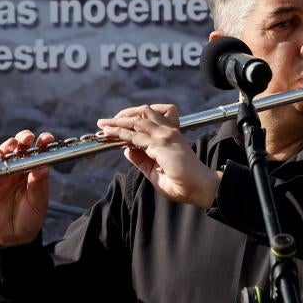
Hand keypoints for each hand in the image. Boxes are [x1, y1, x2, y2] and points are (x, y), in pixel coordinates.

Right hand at [0, 130, 53, 246]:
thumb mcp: (38, 202)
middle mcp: (22, 170)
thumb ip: (39, 184)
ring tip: (13, 144)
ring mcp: (7, 174)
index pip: (40, 152)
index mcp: (36, 172)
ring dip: (9, 145)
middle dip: (24, 138)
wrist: (13, 237)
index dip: (43, 142)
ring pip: (7, 153)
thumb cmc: (30, 218)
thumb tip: (44, 165)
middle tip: (28, 138)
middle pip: (22, 148)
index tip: (47, 138)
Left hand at [98, 104, 219, 208]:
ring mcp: (165, 136)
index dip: (128, 121)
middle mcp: (168, 131)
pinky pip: (135, 136)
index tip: (112, 126)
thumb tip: (126, 150)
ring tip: (103, 125)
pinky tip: (110, 135)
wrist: (199, 189)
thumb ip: (141, 159)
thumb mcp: (154, 170)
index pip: (146, 120)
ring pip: (136, 121)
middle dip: (120, 117)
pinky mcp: (161, 144)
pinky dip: (121, 134)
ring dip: (117, 123)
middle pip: (141, 114)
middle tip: (103, 122)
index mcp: (169, 135)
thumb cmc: (181, 183)